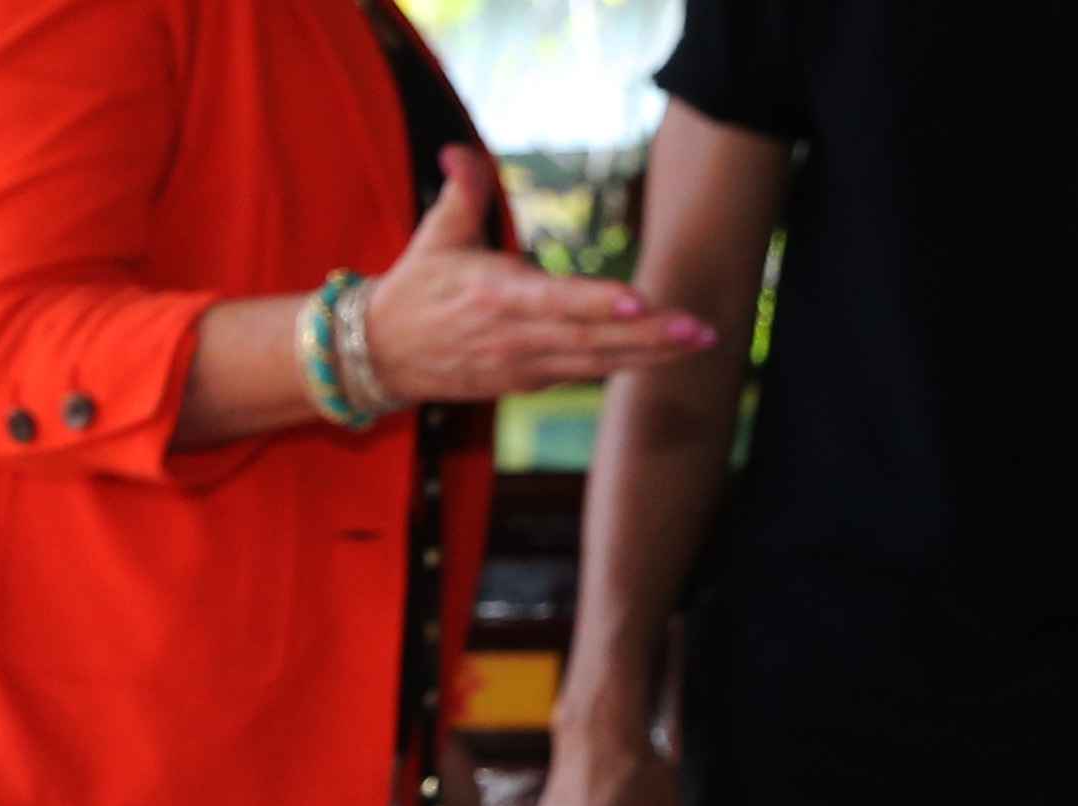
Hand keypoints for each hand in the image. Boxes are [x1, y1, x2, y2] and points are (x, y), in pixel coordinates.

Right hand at [360, 148, 715, 403]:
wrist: (377, 357)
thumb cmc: (414, 289)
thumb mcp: (435, 235)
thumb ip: (462, 190)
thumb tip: (462, 151)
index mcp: (494, 295)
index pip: (554, 301)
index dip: (597, 302)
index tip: (640, 300)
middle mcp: (512, 337)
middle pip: (590, 338)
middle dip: (650, 335)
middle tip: (700, 327)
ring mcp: (519, 365)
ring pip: (593, 362)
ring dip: (650, 353)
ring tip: (699, 340)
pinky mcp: (521, 382)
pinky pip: (580, 374)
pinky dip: (620, 365)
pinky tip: (661, 355)